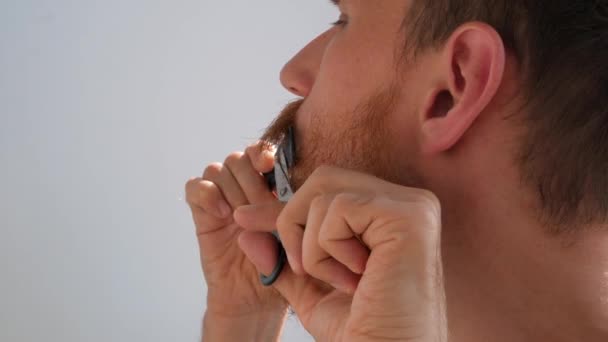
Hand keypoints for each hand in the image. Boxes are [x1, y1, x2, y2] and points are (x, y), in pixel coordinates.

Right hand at [185, 142, 286, 324]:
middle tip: (257, 208)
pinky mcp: (202, 215)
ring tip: (239, 216)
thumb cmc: (283, 271)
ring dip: (229, 188)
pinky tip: (221, 213)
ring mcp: (222, 201)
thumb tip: (270, 201)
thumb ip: (287, 218)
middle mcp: (244, 190)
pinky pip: (195, 187)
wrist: (253, 300)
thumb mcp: (293, 241)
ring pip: (218, 170)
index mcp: (270, 189)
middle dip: (248, 180)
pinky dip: (206, 194)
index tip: (267, 166)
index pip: (262, 154)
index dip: (262, 153)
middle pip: (239, 159)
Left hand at [235, 166, 447, 341]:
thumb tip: (244, 230)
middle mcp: (409, 204)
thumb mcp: (313, 289)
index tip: (243, 219)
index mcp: (392, 216)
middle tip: (301, 268)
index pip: (329, 192)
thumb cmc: (360, 331)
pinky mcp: (408, 217)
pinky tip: (355, 278)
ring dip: (314, 246)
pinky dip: (327, 248)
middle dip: (293, 220)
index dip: (285, 207)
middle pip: (324, 179)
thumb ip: (284, 257)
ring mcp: (413, 207)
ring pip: (325, 194)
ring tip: (343, 282)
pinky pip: (338, 209)